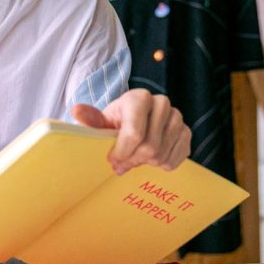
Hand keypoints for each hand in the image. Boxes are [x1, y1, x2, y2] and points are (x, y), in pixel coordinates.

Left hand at [71, 89, 190, 174]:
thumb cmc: (115, 123)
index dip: (122, 152)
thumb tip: (77, 111)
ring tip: (135, 158)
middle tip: (122, 164)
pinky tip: (151, 159)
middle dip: (133, 160)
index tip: (112, 160)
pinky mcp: (187, 133)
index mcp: (138, 97)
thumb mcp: (101, 122)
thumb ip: (91, 119)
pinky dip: (161, 165)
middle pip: (150, 147)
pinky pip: (175, 159)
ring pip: (162, 155)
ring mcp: (177, 118)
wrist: (134, 123)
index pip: (134, 134)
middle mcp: (162, 103)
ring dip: (146, 163)